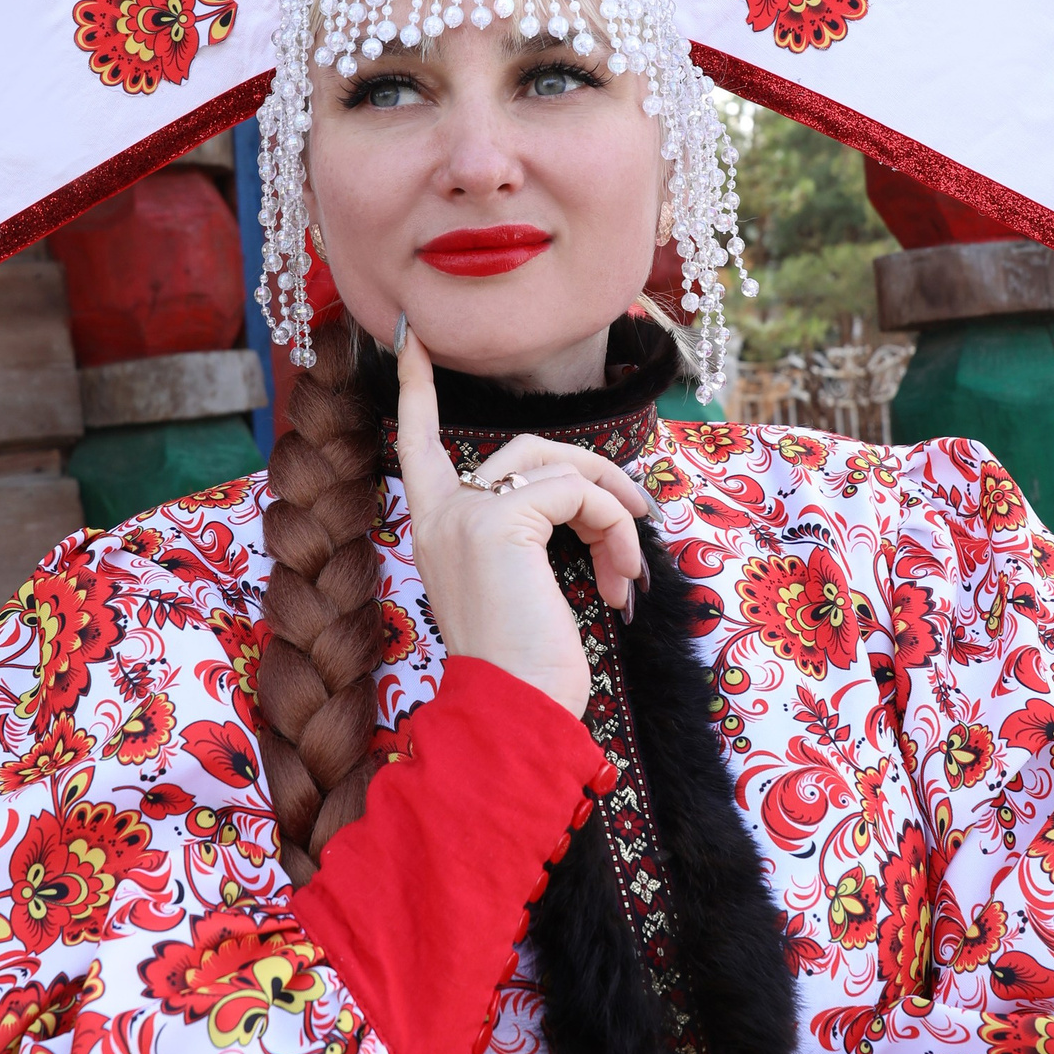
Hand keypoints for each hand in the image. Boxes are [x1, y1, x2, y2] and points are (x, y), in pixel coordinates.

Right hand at [396, 325, 650, 719]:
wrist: (514, 710)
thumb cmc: (525, 665)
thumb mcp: (518, 585)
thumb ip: (524, 532)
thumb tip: (585, 498)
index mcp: (433, 527)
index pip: (416, 442)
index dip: (415, 390)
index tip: (413, 343)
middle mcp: (438, 513)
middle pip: (529, 451)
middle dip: (596, 477)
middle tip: (640, 521)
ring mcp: (465, 511)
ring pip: (562, 469)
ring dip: (614, 513)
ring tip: (628, 569)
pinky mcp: (500, 518)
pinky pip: (580, 495)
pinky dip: (615, 530)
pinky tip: (618, 580)